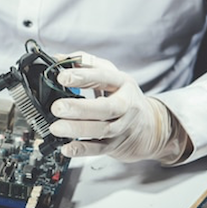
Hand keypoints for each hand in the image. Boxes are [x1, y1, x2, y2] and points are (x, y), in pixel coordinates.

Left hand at [48, 52, 189, 163]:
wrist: (150, 126)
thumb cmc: (123, 96)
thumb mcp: (110, 75)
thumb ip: (85, 63)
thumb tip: (58, 58)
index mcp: (122, 83)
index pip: (104, 77)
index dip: (83, 76)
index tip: (62, 77)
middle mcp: (125, 105)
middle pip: (106, 107)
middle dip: (80, 108)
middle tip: (58, 107)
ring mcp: (121, 127)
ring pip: (101, 130)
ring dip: (77, 129)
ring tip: (56, 127)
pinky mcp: (115, 145)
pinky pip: (98, 149)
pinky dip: (82, 149)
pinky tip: (66, 147)